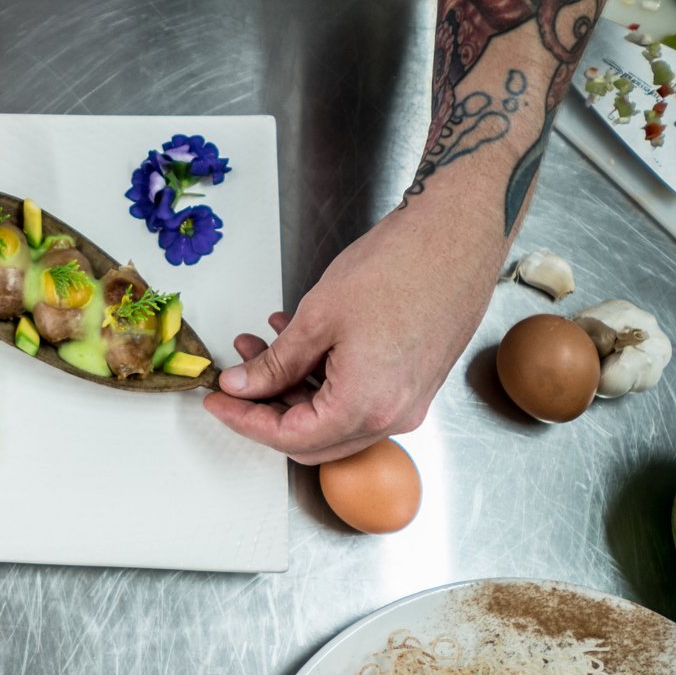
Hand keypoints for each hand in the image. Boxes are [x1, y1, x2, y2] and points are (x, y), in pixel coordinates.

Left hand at [202, 210, 500, 463]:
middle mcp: (392, 416)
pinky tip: (299, 342)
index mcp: (366, 406)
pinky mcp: (414, 384)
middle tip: (236, 377)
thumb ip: (276, 363)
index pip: (288, 437)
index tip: (217, 401)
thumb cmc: (400, 267)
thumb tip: (243, 386)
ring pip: (332, 418)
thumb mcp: (318, 317)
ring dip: (291, 389)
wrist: (458, 236)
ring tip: (260, 344)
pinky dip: (322, 380)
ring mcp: (407, 402)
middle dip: (266, 409)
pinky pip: (357, 398)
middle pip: (311, 438)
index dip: (244, 420)